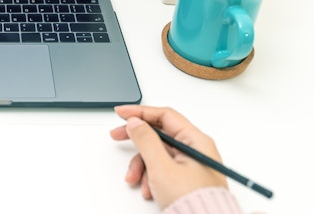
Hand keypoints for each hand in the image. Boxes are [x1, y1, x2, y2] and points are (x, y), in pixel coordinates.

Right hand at [110, 105, 226, 209]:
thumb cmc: (193, 202)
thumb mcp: (162, 167)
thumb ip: (146, 140)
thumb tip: (136, 123)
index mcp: (196, 141)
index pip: (165, 116)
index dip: (141, 112)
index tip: (122, 113)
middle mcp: (195, 150)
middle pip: (159, 135)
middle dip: (137, 139)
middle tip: (117, 135)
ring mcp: (190, 165)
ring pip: (157, 154)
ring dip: (142, 165)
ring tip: (135, 178)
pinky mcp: (185, 179)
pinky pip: (161, 169)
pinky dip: (150, 177)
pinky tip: (149, 189)